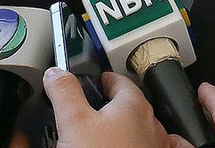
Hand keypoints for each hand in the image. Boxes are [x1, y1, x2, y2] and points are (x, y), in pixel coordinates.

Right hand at [44, 68, 187, 147]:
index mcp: (133, 105)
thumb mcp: (74, 122)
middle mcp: (152, 124)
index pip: (117, 80)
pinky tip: (131, 145)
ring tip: (103, 136)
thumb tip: (57, 74)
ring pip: (141, 129)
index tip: (91, 82)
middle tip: (90, 112)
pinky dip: (145, 144)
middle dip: (110, 106)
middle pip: (129, 105)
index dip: (100, 79)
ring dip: (126, 128)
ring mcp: (157, 147)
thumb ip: (65, 93)